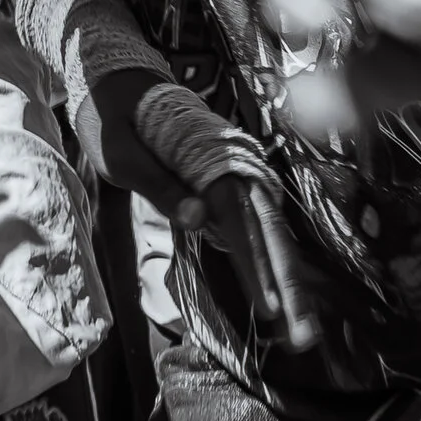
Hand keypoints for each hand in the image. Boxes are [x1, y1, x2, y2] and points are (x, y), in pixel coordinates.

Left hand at [91, 69, 320, 353]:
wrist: (123, 81)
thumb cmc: (116, 118)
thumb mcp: (124, 154)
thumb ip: (162, 187)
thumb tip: (199, 221)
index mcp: (211, 163)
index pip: (241, 223)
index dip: (260, 268)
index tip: (274, 311)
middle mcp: (235, 170)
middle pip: (270, 234)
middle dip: (289, 287)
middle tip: (305, 340)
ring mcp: (237, 178)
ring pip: (272, 234)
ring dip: (287, 281)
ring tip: (301, 331)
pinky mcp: (231, 187)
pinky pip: (260, 229)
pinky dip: (274, 263)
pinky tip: (282, 296)